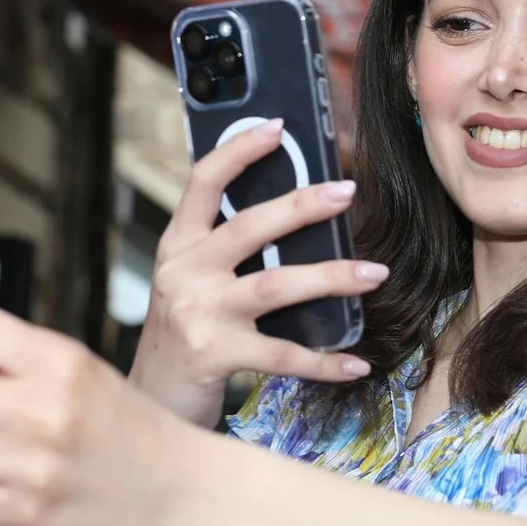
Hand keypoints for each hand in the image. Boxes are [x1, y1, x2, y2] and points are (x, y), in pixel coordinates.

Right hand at [131, 118, 382, 428]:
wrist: (152, 397)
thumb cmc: (186, 334)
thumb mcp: (194, 282)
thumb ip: (229, 252)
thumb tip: (301, 221)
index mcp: (179, 245)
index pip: (202, 182)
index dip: (238, 150)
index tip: (278, 127)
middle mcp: (183, 272)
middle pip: (249, 227)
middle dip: (302, 206)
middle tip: (347, 192)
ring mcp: (197, 312)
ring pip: (274, 285)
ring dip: (331, 278)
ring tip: (374, 273)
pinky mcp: (213, 353)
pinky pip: (281, 354)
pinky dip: (324, 360)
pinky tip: (356, 362)